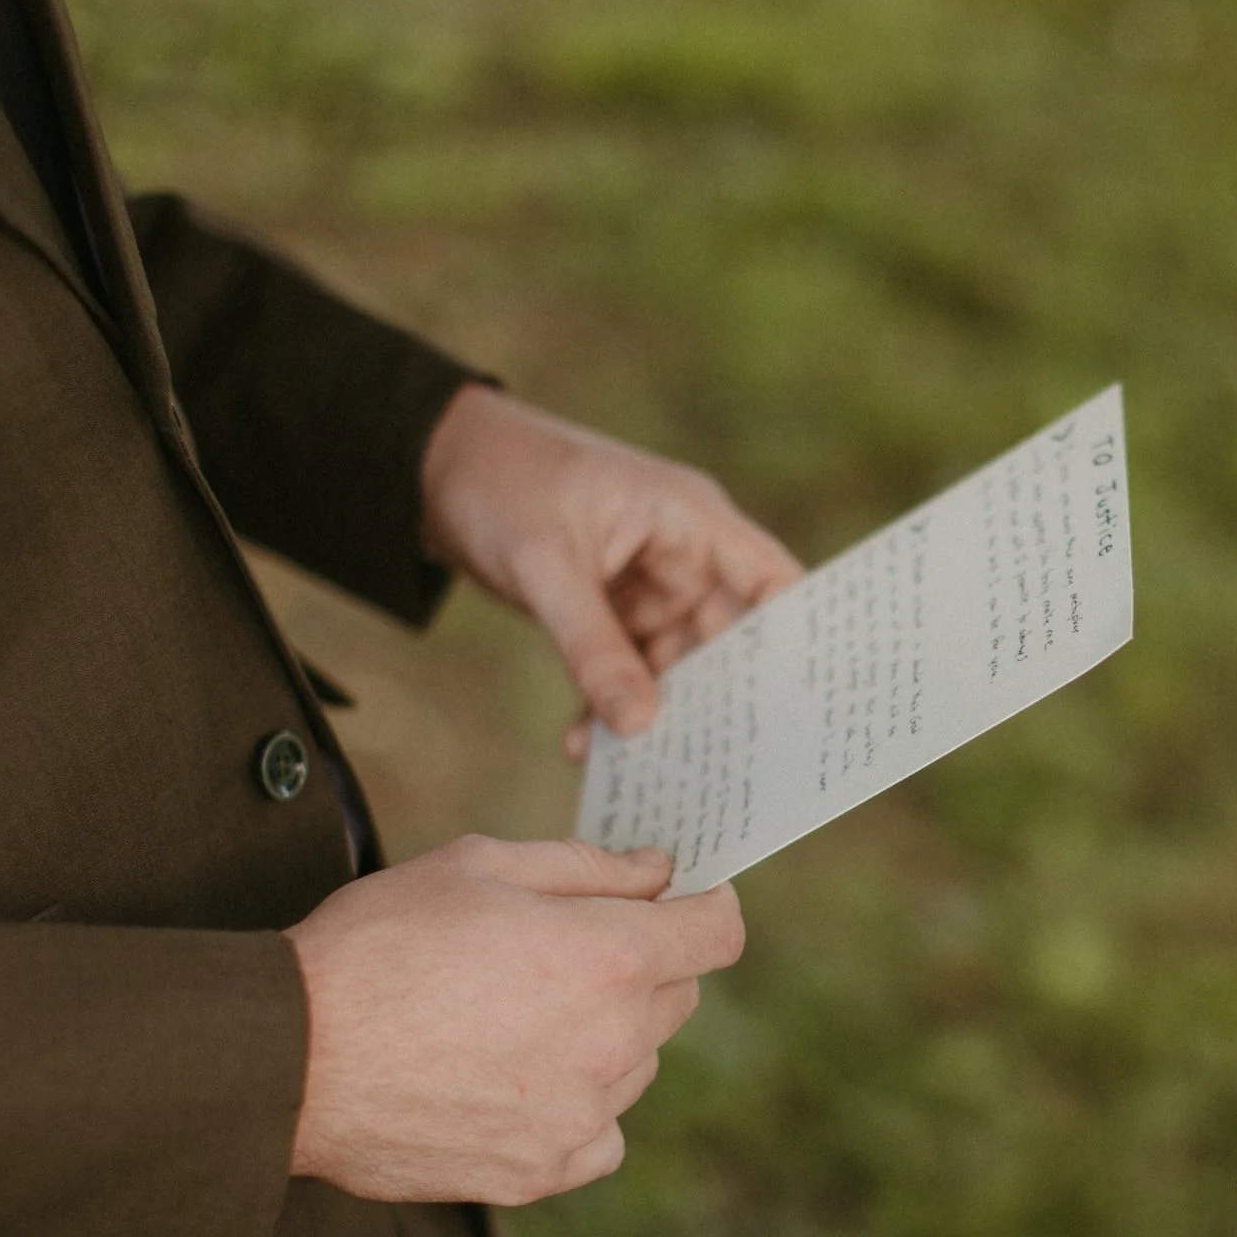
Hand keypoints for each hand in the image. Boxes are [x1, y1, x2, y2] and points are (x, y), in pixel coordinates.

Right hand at [283, 837, 744, 1204]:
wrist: (290, 1058)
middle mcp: (613, 1042)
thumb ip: (588, 866)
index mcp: (609, 956)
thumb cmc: (378, 943)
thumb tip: (657, 872)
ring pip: (636, 1066)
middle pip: (677, 996)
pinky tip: (511, 1083)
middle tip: (557, 955)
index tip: (679, 904)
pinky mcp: (543, 1171)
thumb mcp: (479, 865)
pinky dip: (574, 1110)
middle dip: (640, 967)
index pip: (719, 932)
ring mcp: (582, 1115)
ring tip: (510, 1020)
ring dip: (603, 1039)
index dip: (704, 908)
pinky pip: (599, 1136)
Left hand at [419, 384, 802, 756]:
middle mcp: (682, 556)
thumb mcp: (547, 566)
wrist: (430, 465)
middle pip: (729, 640)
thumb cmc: (500, 483)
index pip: (774, 582)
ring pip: (674, 667)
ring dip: (655, 715)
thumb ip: (593, 647)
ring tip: (640, 770)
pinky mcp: (610, 610)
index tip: (807, 710)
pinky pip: (626, 671)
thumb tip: (639, 727)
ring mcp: (647, 585)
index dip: (800, 641)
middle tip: (721, 770)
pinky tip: (582, 746)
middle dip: (722, 702)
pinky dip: (608, 707)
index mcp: (691, 521)